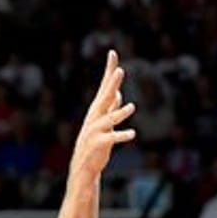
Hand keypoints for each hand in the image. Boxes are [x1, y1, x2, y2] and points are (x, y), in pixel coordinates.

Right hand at [70, 50, 136, 179]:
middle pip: (105, 97)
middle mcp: (95, 116)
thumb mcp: (103, 121)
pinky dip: (122, 135)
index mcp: (98, 109)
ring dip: (120, 112)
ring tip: (131, 106)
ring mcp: (96, 130)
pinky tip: (132, 134)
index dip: (109, 70)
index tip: (113, 53)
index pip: (105, 86)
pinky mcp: (100, 143)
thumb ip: (111, 107)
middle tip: (119, 70)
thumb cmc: (96, 141)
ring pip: (110, 118)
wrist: (84, 164)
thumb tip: (117, 93)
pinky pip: (112, 138)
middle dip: (112, 84)